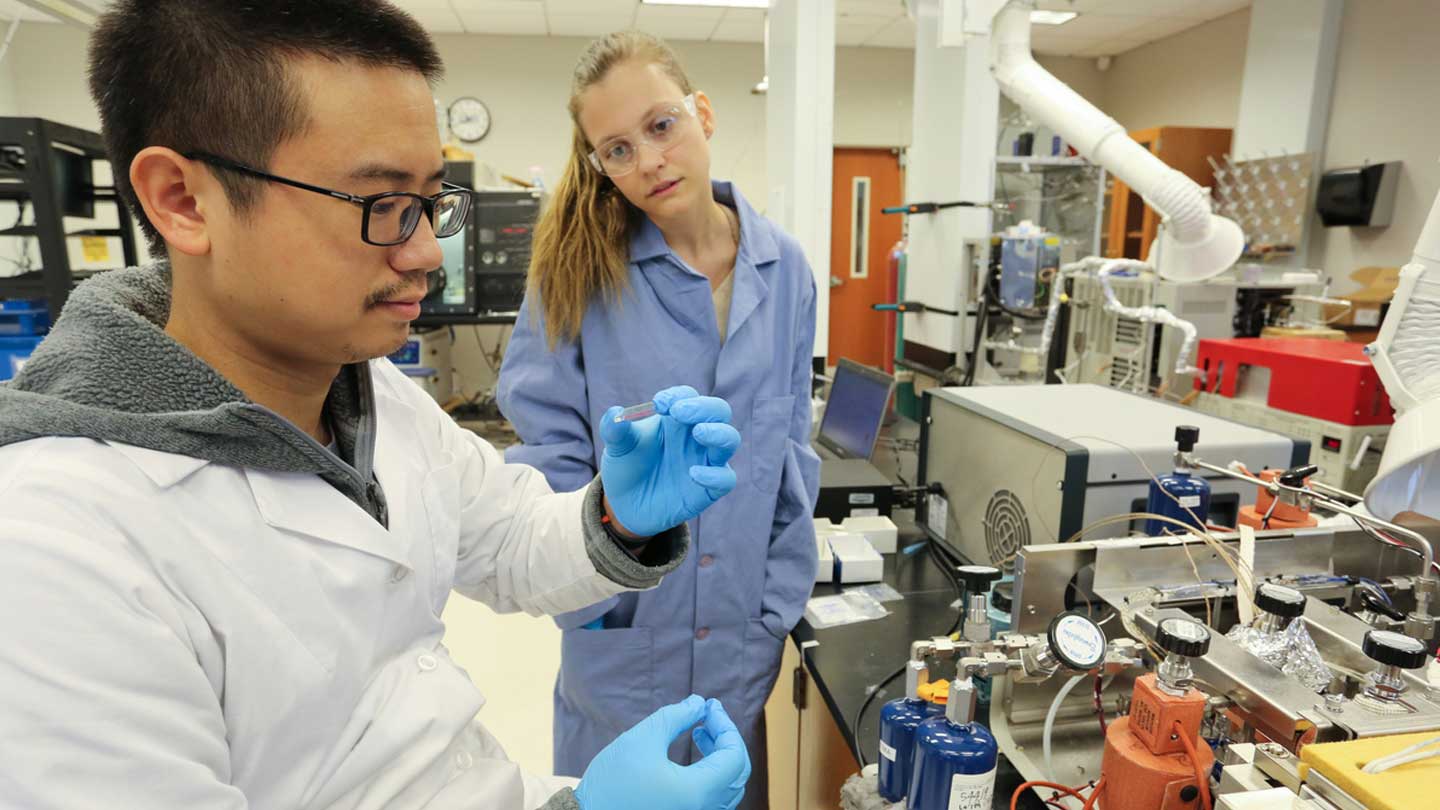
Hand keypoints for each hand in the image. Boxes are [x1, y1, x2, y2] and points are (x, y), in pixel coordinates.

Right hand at [574, 695, 749, 809]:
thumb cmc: (611, 782)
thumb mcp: (643, 739)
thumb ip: (676, 716)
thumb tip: (699, 703)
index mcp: (697, 793)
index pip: (734, 756)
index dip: (726, 726)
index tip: (710, 707)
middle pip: (736, 773)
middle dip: (726, 740)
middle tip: (708, 716)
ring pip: (727, 789)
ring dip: (720, 758)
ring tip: (700, 733)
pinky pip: (712, 800)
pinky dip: (711, 776)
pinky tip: (692, 759)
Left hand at [599, 386, 739, 537]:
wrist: (625, 505)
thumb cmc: (626, 467)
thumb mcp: (617, 447)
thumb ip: (615, 429)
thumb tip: (615, 413)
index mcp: (676, 419)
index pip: (687, 396)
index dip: (678, 396)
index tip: (659, 404)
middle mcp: (695, 436)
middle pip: (718, 411)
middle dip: (704, 407)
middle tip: (680, 412)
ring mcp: (705, 460)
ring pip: (730, 439)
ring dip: (718, 433)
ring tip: (698, 433)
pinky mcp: (709, 488)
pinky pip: (725, 478)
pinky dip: (714, 474)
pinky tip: (693, 473)